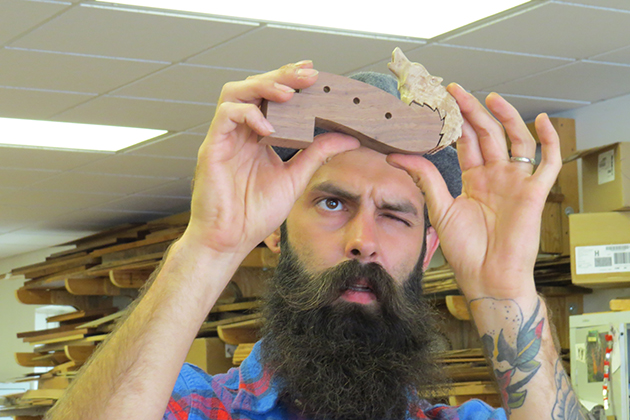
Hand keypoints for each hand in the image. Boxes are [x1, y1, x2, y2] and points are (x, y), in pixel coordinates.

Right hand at [185, 61, 359, 257]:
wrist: (230, 240)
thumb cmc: (255, 213)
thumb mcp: (295, 177)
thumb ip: (317, 154)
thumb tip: (348, 138)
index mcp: (257, 136)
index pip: (271, 96)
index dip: (290, 80)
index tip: (315, 73)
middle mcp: (239, 132)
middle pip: (254, 87)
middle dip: (282, 75)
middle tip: (308, 75)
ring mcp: (224, 138)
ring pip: (235, 92)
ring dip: (263, 86)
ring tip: (289, 93)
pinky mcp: (212, 148)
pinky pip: (226, 116)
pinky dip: (248, 114)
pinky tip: (269, 128)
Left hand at [387, 84, 561, 299]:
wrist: (487, 278)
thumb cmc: (466, 250)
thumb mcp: (440, 208)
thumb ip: (425, 178)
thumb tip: (396, 154)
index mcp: (474, 180)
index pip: (467, 142)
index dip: (456, 121)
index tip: (442, 102)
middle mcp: (496, 177)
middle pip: (487, 135)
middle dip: (473, 111)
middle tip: (456, 90)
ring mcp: (516, 183)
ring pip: (516, 140)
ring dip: (506, 117)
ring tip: (489, 98)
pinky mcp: (535, 193)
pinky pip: (548, 162)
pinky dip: (550, 140)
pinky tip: (541, 120)